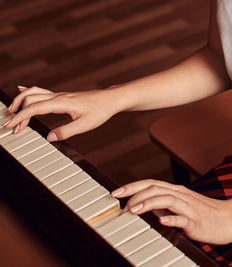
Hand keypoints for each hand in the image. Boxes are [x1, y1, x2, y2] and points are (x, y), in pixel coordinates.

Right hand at [4, 85, 119, 140]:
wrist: (110, 100)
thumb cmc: (100, 111)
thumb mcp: (85, 125)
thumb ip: (66, 132)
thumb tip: (49, 138)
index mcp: (61, 103)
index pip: (35, 108)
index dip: (21, 117)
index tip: (11, 126)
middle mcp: (58, 96)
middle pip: (30, 99)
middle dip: (18, 112)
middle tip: (13, 127)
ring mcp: (59, 95)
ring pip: (33, 93)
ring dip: (20, 100)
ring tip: (12, 110)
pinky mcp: (62, 96)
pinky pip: (41, 91)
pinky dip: (28, 92)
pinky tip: (21, 90)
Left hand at [111, 179, 231, 244]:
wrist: (230, 218)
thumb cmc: (206, 213)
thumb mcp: (182, 205)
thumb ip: (165, 204)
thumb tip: (144, 207)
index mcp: (177, 191)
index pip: (151, 183)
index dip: (132, 186)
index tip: (116, 192)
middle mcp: (181, 195)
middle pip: (155, 187)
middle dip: (134, 193)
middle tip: (119, 201)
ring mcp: (189, 207)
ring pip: (166, 199)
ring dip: (147, 203)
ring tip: (132, 210)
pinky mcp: (196, 221)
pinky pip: (183, 218)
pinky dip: (171, 218)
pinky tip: (162, 221)